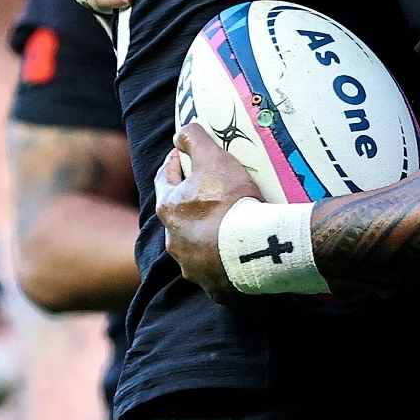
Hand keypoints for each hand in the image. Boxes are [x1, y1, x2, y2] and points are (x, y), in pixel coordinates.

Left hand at [155, 124, 263, 303]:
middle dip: (191, 204)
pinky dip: (224, 264)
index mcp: (168, 209)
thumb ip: (193, 138)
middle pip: (178, 217)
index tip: (184, 154)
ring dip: (206, 238)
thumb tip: (181, 131)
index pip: (164, 179)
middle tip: (212, 193)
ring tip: (229, 228)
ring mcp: (192, 268)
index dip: (175, 163)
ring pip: (195, 248)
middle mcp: (173, 241)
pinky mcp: (214, 288)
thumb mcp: (212, 158)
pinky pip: (216, 273)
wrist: (254, 248)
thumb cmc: (229, 200)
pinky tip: (239, 257)